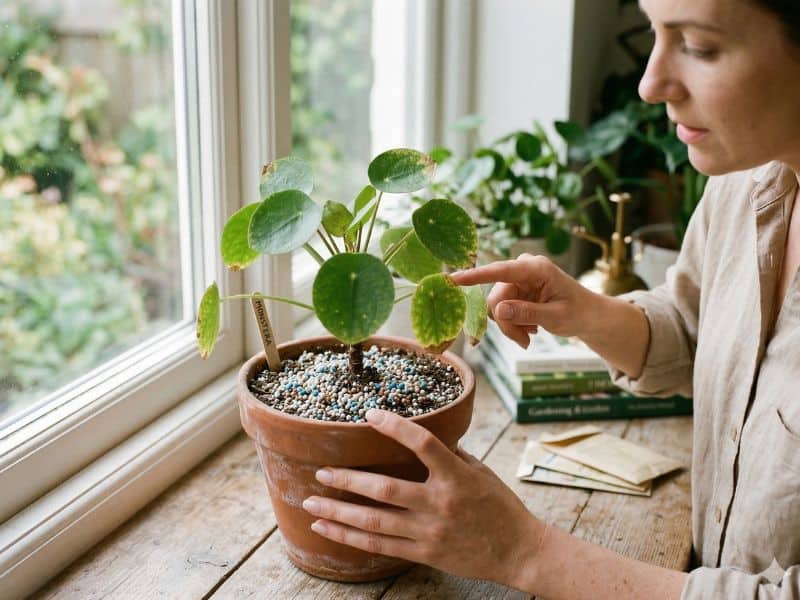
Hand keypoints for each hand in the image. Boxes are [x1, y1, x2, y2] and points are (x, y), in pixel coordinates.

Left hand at [302, 409, 547, 586]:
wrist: (519, 551)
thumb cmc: (500, 506)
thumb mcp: (480, 472)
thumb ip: (450, 455)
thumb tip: (425, 435)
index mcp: (457, 476)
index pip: (423, 443)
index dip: (395, 426)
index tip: (370, 415)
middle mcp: (440, 503)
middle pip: (385, 490)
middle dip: (348, 480)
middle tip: (321, 472)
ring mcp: (430, 531)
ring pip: (375, 522)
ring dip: (339, 512)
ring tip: (311, 504)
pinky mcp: (424, 553)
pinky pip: (380, 546)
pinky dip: (351, 537)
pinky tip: (329, 530)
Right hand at [450, 254, 598, 348]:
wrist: (588, 315)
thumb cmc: (577, 312)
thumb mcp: (555, 317)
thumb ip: (526, 313)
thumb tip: (499, 311)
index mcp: (536, 268)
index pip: (500, 271)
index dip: (475, 276)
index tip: (453, 279)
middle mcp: (523, 269)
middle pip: (496, 299)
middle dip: (506, 323)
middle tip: (524, 341)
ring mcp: (518, 279)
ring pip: (496, 308)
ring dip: (510, 326)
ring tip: (530, 335)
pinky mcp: (515, 289)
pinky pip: (501, 310)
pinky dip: (513, 324)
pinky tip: (530, 328)